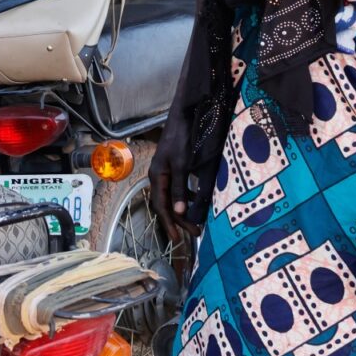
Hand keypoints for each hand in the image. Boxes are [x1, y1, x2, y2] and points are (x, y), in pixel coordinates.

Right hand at [148, 109, 199, 243]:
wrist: (183, 116)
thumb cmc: (181, 140)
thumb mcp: (182, 166)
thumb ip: (180, 189)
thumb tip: (179, 212)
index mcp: (157, 176)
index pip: (160, 206)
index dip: (168, 223)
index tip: (176, 239)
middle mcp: (159, 175)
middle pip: (166, 203)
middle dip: (179, 220)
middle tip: (195, 234)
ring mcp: (166, 170)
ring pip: (172, 196)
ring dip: (184, 210)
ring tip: (197, 221)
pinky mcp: (174, 166)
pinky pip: (178, 187)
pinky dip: (188, 197)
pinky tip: (198, 199)